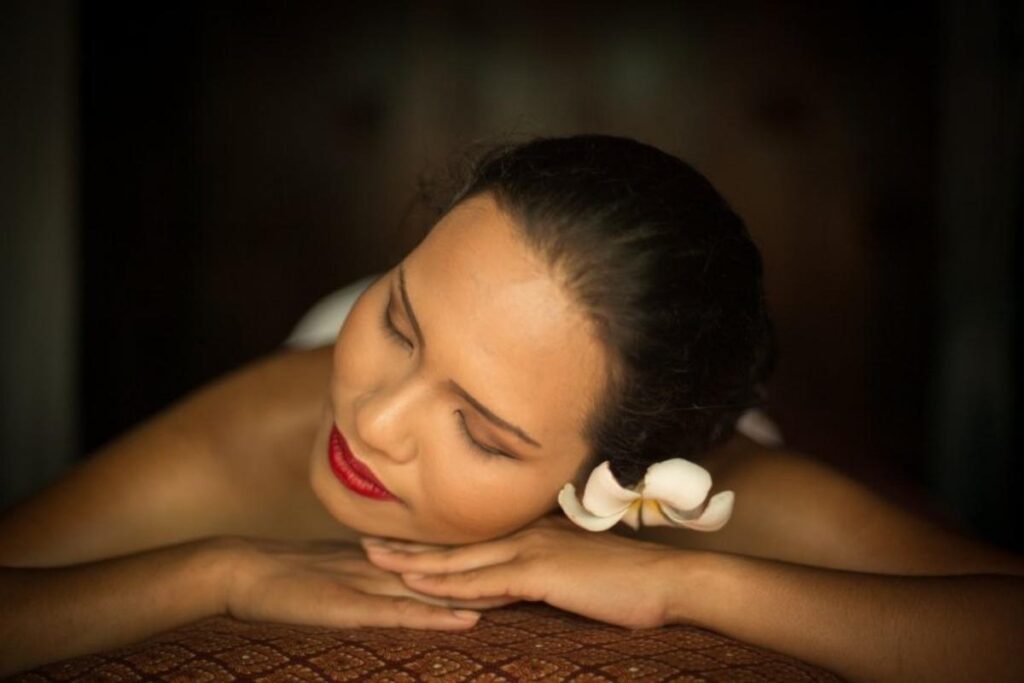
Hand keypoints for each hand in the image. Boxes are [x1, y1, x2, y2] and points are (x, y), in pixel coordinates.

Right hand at [220, 537, 512, 630]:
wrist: (244, 572)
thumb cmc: (291, 577)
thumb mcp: (346, 575)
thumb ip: (379, 576)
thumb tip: (415, 580)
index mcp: (392, 560)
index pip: (450, 557)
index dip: (491, 556)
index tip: (534, 554)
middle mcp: (391, 568)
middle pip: (455, 569)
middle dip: (500, 572)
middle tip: (548, 571)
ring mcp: (374, 586)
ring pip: (438, 590)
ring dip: (481, 594)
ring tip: (527, 596)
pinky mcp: (354, 608)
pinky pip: (402, 615)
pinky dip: (436, 618)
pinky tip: (467, 621)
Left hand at [362, 516, 679, 628]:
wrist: (668, 581)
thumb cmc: (632, 582)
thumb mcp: (580, 573)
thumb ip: (546, 575)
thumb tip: (522, 586)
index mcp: (535, 534)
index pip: (473, 539)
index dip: (434, 541)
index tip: (400, 541)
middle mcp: (526, 535)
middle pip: (456, 542)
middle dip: (409, 545)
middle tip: (366, 544)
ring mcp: (532, 551)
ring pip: (460, 559)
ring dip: (414, 561)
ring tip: (373, 561)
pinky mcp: (540, 573)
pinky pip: (483, 581)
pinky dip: (446, 583)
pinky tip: (417, 586)